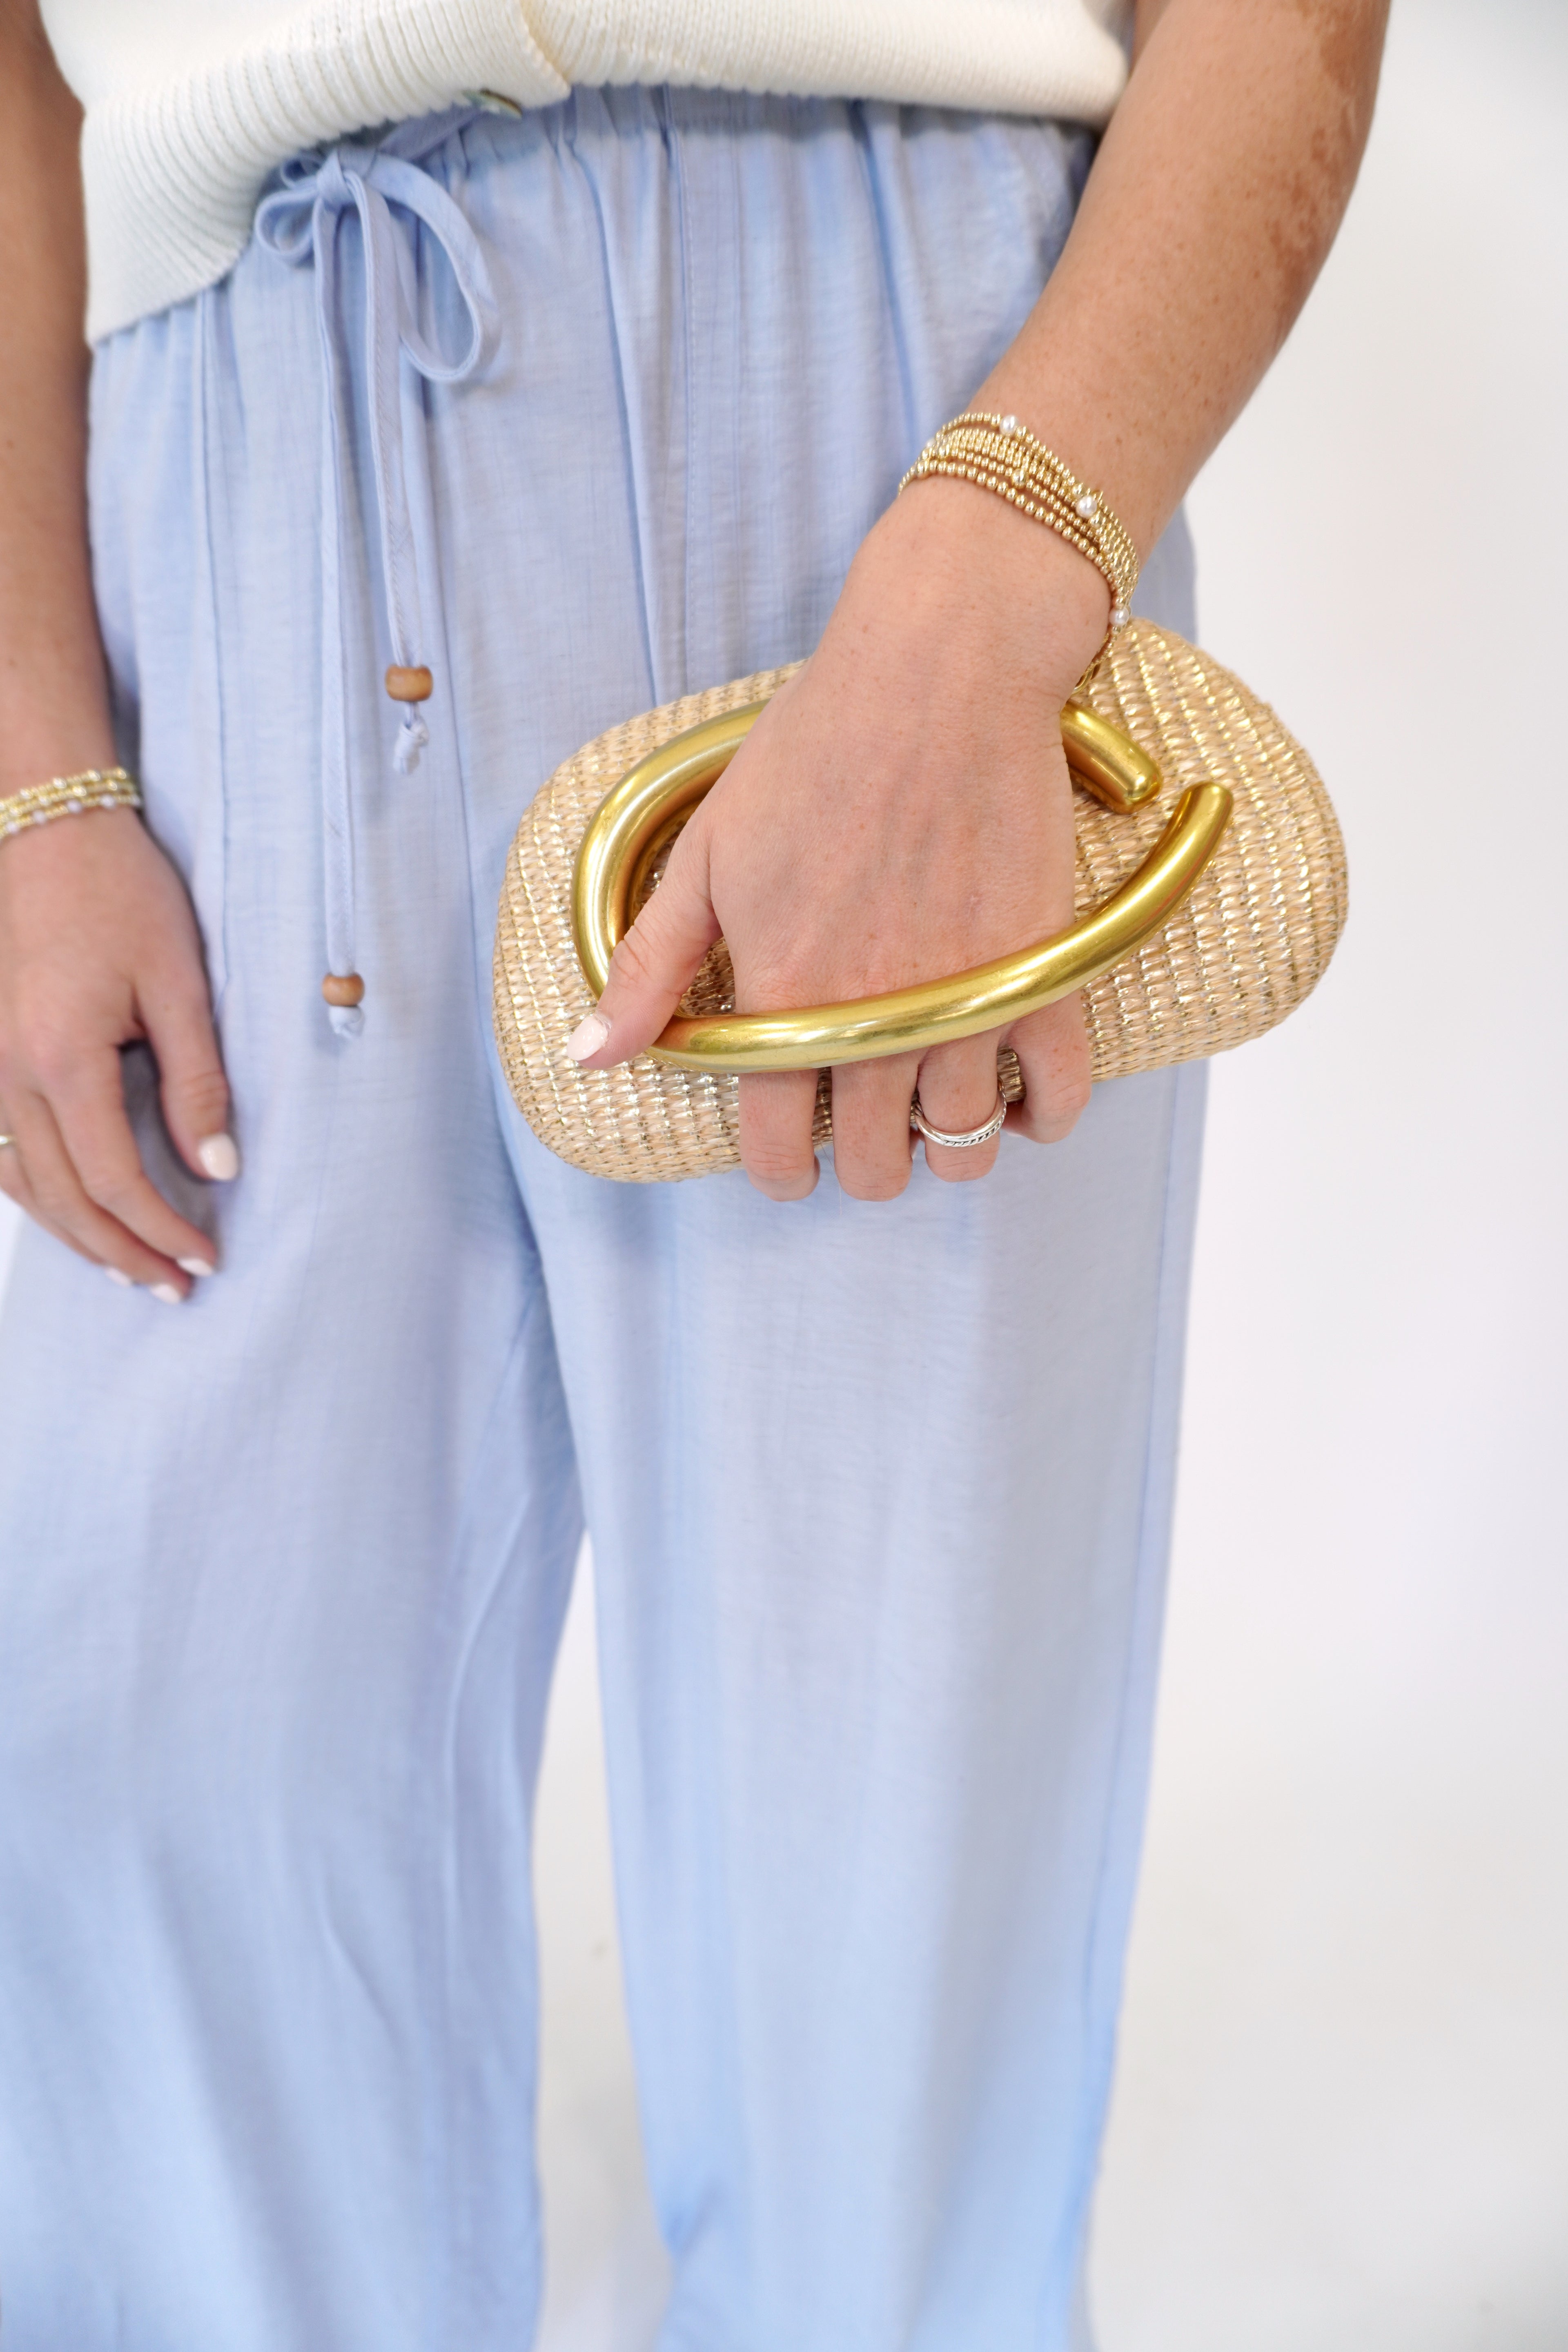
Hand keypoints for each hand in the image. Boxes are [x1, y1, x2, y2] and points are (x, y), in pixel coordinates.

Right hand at [0, 807, 236, 1293]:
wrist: (45, 827)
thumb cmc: (120, 893)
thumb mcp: (180, 983)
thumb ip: (197, 1081)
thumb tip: (218, 1167)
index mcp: (61, 1057)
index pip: (112, 1179)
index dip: (160, 1229)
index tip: (205, 1258)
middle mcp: (7, 1071)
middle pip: (61, 1199)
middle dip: (121, 1252)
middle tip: (176, 1286)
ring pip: (21, 1186)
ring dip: (76, 1237)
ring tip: (130, 1269)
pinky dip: (37, 1196)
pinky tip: (72, 1216)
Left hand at [571, 481, 1109, 1200]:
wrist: (940, 671)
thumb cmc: (814, 747)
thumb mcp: (706, 853)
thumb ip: (648, 967)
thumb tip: (589, 1056)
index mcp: (790, 998)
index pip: (779, 1146)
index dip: (780, 1172)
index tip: (788, 1163)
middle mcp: (880, 1020)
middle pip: (880, 1163)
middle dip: (865, 1164)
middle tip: (862, 1127)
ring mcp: (970, 1002)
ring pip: (964, 1143)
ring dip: (945, 1147)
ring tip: (932, 1112)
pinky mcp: (1044, 971)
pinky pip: (1058, 1090)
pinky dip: (1041, 1116)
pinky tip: (1017, 1103)